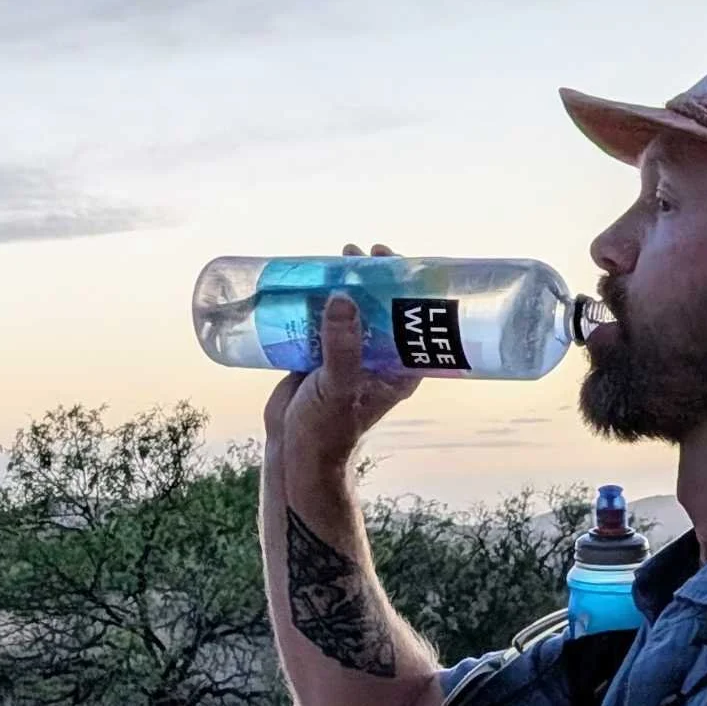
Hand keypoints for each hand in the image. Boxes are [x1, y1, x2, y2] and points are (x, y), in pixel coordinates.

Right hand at [262, 242, 419, 471]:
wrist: (293, 452)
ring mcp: (348, 356)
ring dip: (344, 284)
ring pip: (351, 312)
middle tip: (357, 253)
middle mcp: (378, 359)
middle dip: (371, 278)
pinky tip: (306, 279)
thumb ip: (342, 347)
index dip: (407, 287)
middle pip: (381, 308)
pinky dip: (316, 300)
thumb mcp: (337, 387)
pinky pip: (322, 320)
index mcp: (398, 368)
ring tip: (332, 258)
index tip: (391, 259)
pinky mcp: (320, 356)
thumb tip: (344, 298)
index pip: (412, 319)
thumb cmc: (326, 430)